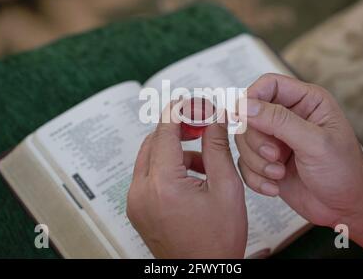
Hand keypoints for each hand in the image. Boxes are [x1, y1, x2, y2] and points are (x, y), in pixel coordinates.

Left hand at [127, 103, 246, 257]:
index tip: (190, 101)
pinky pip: (148, 174)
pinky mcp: (137, 208)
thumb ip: (217, 148)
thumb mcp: (227, 189)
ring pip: (149, 156)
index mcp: (164, 185)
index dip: (179, 110)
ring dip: (174, 149)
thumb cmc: (217, 241)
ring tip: (204, 160)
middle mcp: (142, 192)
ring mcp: (136, 201)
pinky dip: (167, 166)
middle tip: (201, 126)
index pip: (165, 131)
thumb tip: (215, 119)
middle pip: (154, 141)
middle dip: (177, 129)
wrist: (204, 273)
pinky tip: (191, 176)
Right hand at [235, 73, 362, 227]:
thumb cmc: (344, 171)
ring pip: (244, 140)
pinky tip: (274, 185)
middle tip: (276, 156)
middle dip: (257, 140)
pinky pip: (244, 163)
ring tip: (279, 173)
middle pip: (250, 114)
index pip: (268, 84)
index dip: (252, 97)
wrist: (346, 208)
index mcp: (306, 101)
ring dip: (257, 161)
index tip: (244, 117)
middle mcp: (288, 117)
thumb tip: (245, 105)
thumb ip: (279, 121)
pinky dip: (255, 177)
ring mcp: (275, 140)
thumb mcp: (315, 142)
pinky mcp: (266, 161)